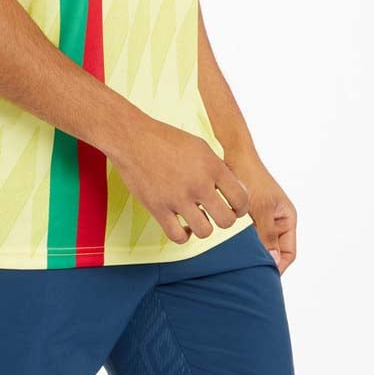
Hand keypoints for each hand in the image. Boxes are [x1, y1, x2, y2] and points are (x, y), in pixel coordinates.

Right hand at [108, 113, 249, 244]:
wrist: (133, 137)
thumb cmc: (167, 139)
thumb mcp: (200, 146)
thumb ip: (218, 169)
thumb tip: (236, 192)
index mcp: (211, 166)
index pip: (241, 198)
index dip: (241, 207)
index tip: (234, 206)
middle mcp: (198, 183)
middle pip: (227, 220)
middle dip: (226, 219)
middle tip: (218, 213)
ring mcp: (177, 198)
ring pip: (205, 232)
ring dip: (204, 226)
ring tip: (198, 217)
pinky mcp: (158, 208)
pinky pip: (178, 236)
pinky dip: (184, 235)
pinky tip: (183, 225)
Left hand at [226, 148, 297, 274]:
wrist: (234, 155)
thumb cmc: (251, 177)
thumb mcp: (261, 207)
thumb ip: (267, 234)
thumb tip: (273, 261)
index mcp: (287, 218)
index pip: (289, 252)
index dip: (278, 266)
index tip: (261, 275)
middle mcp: (277, 220)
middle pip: (274, 251)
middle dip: (262, 260)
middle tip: (246, 272)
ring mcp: (262, 218)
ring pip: (258, 244)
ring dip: (249, 251)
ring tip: (236, 261)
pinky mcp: (247, 215)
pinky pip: (247, 235)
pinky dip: (240, 241)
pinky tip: (228, 248)